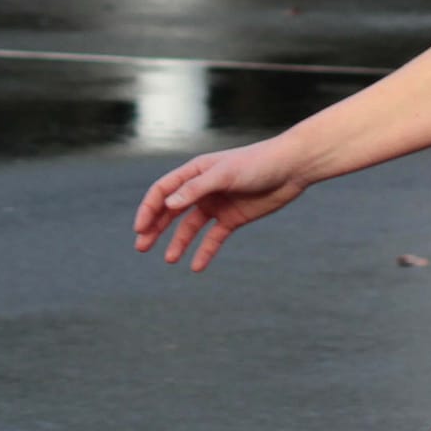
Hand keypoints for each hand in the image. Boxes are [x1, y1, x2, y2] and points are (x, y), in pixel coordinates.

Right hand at [133, 139, 308, 270]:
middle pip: (171, 210)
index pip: (163, 191)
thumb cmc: (257, 163)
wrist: (290, 168)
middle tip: (141, 247)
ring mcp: (217, 204)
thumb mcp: (225, 174)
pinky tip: (196, 267)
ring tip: (169, 260)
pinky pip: (213, 238)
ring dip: (178, 242)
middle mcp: (202, 189)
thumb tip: (168, 205)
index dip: (149, 209)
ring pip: (190, 227)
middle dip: (155, 228)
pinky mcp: (233, 218)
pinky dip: (204, 252)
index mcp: (195, 172)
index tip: (140, 229)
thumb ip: (196, 189)